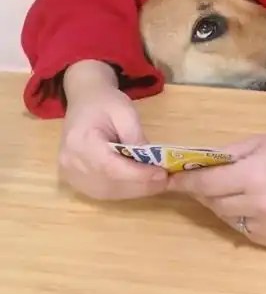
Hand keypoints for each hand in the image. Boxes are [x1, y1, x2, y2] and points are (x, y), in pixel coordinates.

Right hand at [59, 60, 167, 200]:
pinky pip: (102, 192)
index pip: (110, 166)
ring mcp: (70, 174)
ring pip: (107, 193)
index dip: (137, 175)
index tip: (162, 175)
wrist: (85, 100)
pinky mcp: (75, 181)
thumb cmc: (105, 103)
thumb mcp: (125, 111)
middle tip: (167, 181)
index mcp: (80, 141)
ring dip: (135, 191)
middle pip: (109, 183)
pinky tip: (140, 183)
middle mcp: (71, 163)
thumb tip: (151, 163)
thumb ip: (136, 137)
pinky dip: (124, 191)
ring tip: (157, 183)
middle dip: (141, 185)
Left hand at [168, 130, 265, 250]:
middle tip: (205, 179)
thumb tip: (193, 164)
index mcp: (255, 175)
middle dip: (205, 191)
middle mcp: (261, 205)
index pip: (206, 184)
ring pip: (228, 220)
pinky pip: (246, 231)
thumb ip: (225, 155)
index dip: (185, 182)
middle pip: (214, 204)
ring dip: (223, 205)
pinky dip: (242, 218)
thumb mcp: (259, 142)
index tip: (169, 179)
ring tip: (234, 189)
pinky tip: (253, 203)